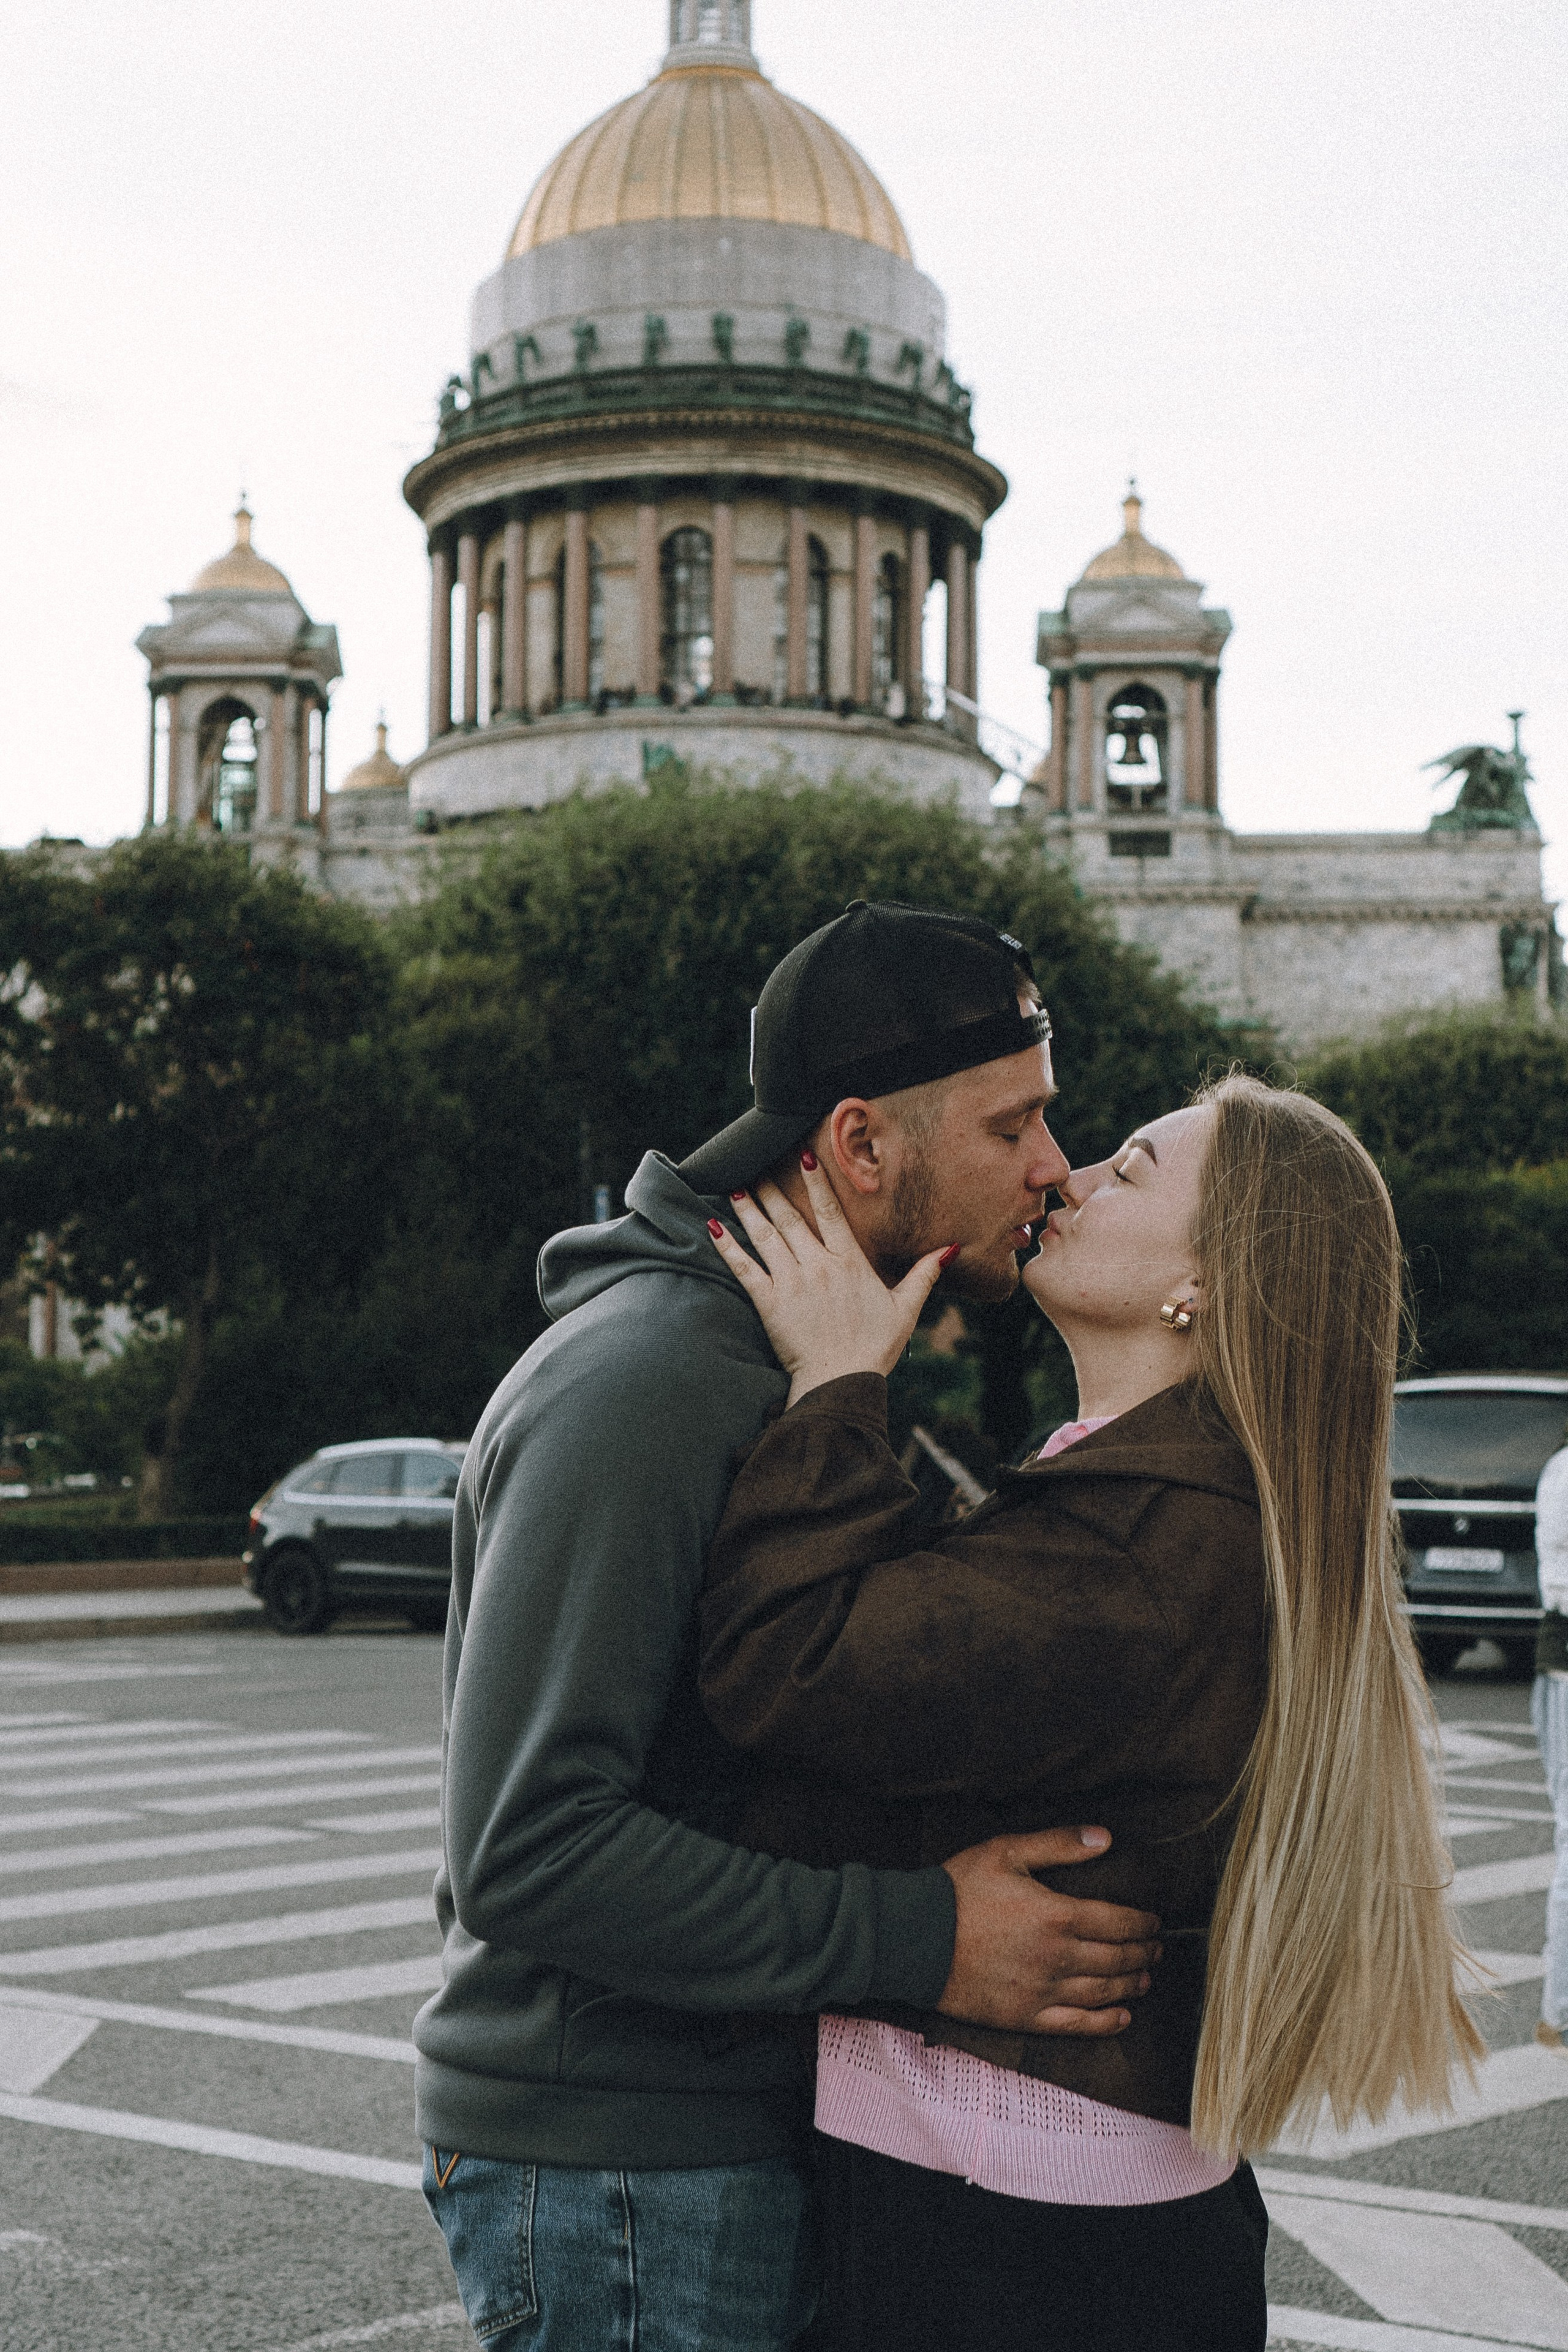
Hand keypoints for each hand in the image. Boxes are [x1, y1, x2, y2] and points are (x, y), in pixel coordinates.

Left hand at [708, 1157, 953, 1402]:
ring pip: (766, 1236)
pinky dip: (729, 1246)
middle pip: (791, 1218)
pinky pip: (745, 1268)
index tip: (804, 1156)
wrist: (842, 1380)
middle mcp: (819, 1265)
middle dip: (773, 1189)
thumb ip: (923, 1274)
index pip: (830, 1212)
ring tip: (735, 1187)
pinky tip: (715, 1227)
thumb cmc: (874, 1348)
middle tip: (757, 1166)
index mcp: (849, 1263)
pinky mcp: (770, 1303)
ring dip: (749, 1208)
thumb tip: (949, 1248)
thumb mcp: (907, 1309)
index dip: (817, 1182)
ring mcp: (792, 1282)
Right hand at [939, 1828, 1160, 2035]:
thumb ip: (1058, 1844)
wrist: (915, 1938)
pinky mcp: (1026, 2017)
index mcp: (1057, 1915)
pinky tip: (1121, 2017)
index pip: (1118, 1922)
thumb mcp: (1007, 1851)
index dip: (1143, 1923)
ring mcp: (1043, 1992)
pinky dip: (1105, 2023)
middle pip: (1117, 1959)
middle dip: (1143, 1953)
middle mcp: (1058, 1958)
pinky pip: (1077, 2026)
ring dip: (1132, 1985)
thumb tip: (1105, 1837)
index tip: (1155, 1922)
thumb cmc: (959, 1890)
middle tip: (1156, 1949)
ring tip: (1145, 1978)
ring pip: (1103, 1992)